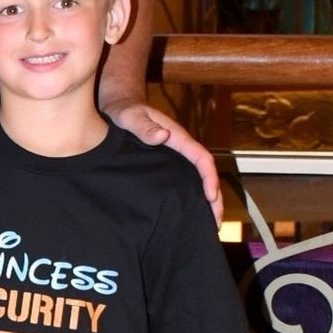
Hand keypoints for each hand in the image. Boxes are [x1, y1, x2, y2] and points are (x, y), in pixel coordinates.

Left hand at [105, 97, 220, 216]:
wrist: (117, 105)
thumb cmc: (124, 110)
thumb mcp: (130, 116)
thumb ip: (143, 126)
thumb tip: (162, 137)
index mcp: (177, 138)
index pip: (201, 158)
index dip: (209, 178)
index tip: (211, 197)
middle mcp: (179, 149)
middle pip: (203, 174)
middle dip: (213, 198)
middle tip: (215, 223)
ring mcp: (173, 158)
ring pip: (195, 181)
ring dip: (203, 202)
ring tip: (207, 226)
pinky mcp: (163, 166)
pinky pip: (182, 183)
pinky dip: (188, 198)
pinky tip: (184, 215)